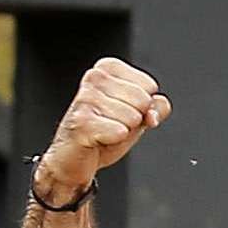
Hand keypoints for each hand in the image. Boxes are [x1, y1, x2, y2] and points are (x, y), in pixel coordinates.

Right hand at [34, 57, 171, 205]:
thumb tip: (153, 113)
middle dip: (134, 120)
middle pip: (143, 101)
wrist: (72, 159)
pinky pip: (120, 132)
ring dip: (123, 132)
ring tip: (103, 131)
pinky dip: (114, 141)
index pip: (149, 85)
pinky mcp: (82, 121)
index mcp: (107, 68)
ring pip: (133, 117)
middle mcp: (94, 77)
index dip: (143, 106)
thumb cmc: (103, 132)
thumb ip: (155, 108)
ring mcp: (86, 98)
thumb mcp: (136, 115)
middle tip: (111, 124)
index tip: (122, 112)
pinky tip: (98, 140)